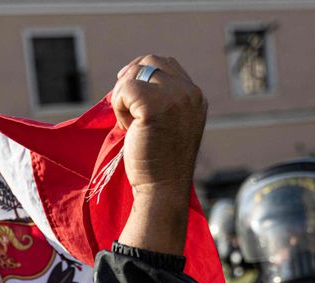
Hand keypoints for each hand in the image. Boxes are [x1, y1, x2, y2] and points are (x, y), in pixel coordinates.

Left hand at [111, 55, 206, 255]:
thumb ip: (161, 101)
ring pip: (137, 72)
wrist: (162, 189)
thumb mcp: (168, 125)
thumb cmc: (158, 164)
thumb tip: (130, 78)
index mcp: (196, 97)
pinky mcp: (155, 106)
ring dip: (124, 95)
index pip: (167, 65)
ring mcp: (175, 98)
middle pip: (152, 61)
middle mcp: (190, 93)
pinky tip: (126, 128)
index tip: (128, 92)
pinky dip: (118, 106)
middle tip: (122, 104)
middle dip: (130, 77)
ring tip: (128, 123)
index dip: (143, 72)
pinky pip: (125, 89)